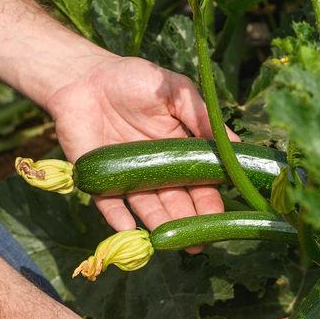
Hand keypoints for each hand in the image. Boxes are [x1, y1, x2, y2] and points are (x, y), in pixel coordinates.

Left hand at [44, 55, 239, 235]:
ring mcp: (126, 176)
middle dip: (187, 221)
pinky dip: (117, 217)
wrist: (82, 76)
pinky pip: (109, 203)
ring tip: (170, 241)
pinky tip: (129, 229)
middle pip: (175, 200)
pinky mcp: (97, 179)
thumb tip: (237, 145)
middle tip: (199, 242)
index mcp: (177, 148)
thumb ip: (201, 116)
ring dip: (158, 224)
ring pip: (146, 205)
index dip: (209, 198)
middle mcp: (154, 168)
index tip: (221, 216)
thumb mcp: (174, 91)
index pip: (198, 180)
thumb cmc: (132, 79)